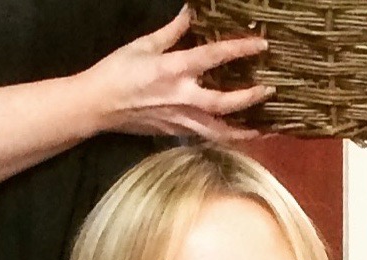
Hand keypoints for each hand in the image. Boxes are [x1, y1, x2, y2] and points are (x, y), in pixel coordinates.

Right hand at [80, 7, 272, 141]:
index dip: (240, 49)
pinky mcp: (174, 132)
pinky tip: (236, 136)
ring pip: (218, 131)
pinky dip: (223, 138)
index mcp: (174, 70)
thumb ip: (171, 32)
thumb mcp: (144, 45)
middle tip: (270, 91)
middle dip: (250, 98)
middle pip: (224, 103)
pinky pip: (205, 137)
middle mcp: (181, 98)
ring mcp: (179, 119)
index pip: (215, 57)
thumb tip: (189, 14)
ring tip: (263, 130)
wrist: (96, 106)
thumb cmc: (116, 72)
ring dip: (243, 131)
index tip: (261, 45)